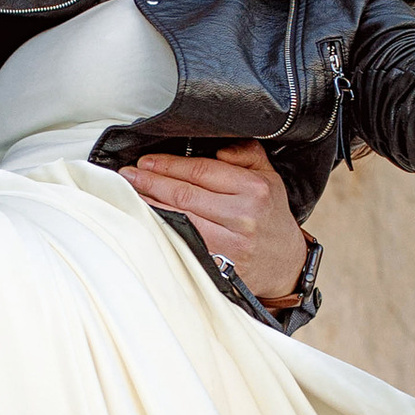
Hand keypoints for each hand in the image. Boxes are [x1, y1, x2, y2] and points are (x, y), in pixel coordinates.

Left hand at [126, 142, 309, 307]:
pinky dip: (160, 229)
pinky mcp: (219, 265)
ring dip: (149, 205)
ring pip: (178, 218)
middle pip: (184, 194)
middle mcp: (242, 216)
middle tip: (128, 174)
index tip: (146, 161)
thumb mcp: (270, 178)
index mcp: (254, 189)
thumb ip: (247, 154)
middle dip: (151, 182)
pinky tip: (146, 219)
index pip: (201, 170)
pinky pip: (181, 242)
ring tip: (131, 193)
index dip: (168, 165)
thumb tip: (219, 149)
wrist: (286, 265)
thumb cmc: (271, 218)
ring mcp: (230, 243)